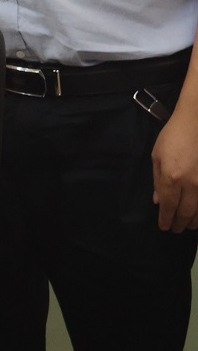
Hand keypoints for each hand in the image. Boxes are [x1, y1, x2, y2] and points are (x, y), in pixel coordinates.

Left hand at [151, 103, 197, 231]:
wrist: (197, 121)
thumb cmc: (174, 136)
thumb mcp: (157, 157)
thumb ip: (157, 181)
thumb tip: (158, 201)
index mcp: (171, 177)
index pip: (168, 206)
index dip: (165, 219)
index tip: (164, 227)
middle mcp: (191, 183)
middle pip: (186, 212)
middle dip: (179, 224)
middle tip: (175, 229)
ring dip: (195, 221)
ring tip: (189, 225)